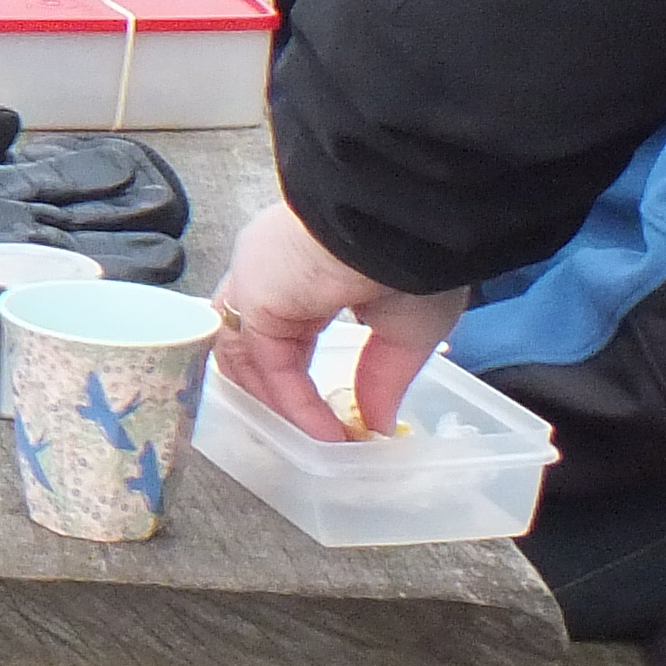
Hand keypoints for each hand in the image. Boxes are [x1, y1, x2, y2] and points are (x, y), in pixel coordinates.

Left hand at [210, 200, 466, 443]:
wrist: (404, 223)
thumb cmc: (418, 257)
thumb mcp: (408, 328)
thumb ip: (382, 377)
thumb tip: (379, 425)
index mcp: (308, 269)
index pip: (286, 331)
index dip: (300, 379)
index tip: (330, 418)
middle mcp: (273, 274)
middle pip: (253, 345)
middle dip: (277, 397)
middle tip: (308, 438)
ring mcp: (258, 283)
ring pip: (246, 355)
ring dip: (279, 406)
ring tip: (318, 443)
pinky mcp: (253, 296)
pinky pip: (265, 361)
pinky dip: (292, 401)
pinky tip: (324, 430)